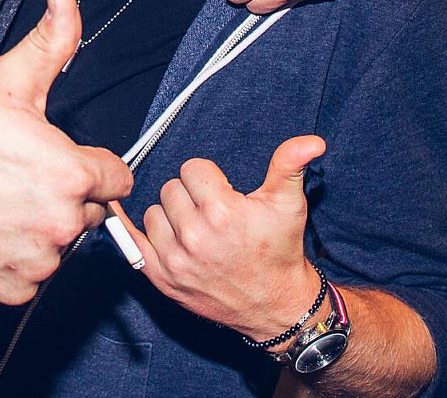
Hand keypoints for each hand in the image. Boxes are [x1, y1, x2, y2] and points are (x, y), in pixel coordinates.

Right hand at [0, 0, 132, 303]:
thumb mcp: (8, 80)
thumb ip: (51, 41)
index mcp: (72, 176)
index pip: (116, 177)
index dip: (91, 164)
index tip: (61, 158)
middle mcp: (63, 225)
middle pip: (93, 211)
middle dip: (70, 195)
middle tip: (26, 177)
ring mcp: (39, 262)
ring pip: (64, 243)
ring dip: (46, 227)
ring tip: (6, 202)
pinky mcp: (16, 289)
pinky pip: (36, 273)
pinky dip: (20, 257)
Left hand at [112, 136, 324, 337]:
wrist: (276, 305)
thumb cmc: (280, 251)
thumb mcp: (289, 204)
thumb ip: (290, 165)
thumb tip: (312, 141)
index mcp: (222, 212)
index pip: (192, 169)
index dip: (209, 177)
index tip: (222, 192)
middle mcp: (195, 236)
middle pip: (171, 188)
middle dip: (190, 195)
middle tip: (211, 212)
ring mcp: (176, 260)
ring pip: (153, 212)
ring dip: (171, 216)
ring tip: (196, 227)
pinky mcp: (163, 279)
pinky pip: (134, 243)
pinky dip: (143, 234)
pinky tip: (155, 230)